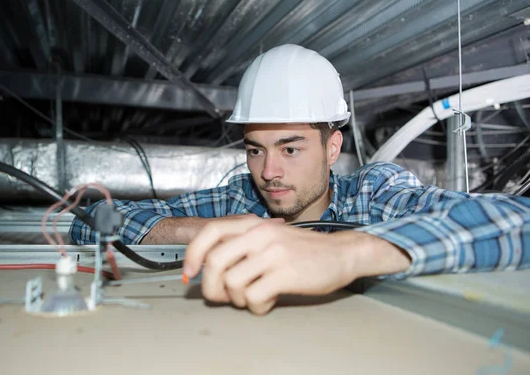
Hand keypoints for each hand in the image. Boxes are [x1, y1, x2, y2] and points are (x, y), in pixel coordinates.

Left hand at [183, 220, 361, 314]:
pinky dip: (257, 307)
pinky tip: (269, 301)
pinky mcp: (286, 274)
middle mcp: (260, 235)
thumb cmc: (303, 250)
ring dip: (238, 299)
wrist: (342, 253)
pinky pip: (254, 297)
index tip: (189, 274)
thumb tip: (208, 267)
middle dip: (211, 286)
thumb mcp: (270, 237)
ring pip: (232, 283)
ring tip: (254, 296)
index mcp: (253, 225)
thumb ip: (242, 245)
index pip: (210, 232)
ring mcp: (273, 254)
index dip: (193, 254)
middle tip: (220, 297)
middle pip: (214, 262)